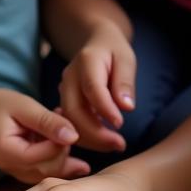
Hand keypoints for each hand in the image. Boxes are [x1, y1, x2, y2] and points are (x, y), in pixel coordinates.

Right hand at [0, 89, 89, 183]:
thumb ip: (47, 121)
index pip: (45, 155)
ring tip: (61, 126)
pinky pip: (45, 171)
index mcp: (8, 152)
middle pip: (49, 168)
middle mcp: (12, 168)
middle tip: (62, 119)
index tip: (61, 114)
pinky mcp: (23, 171)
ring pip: (50, 172)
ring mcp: (17, 173)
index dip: (60, 139)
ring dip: (62, 152)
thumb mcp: (21, 105)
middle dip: (62, 146)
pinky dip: (58, 159)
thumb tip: (74, 136)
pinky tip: (66, 144)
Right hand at [58, 24, 135, 151]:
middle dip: (95, 133)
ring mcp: (64, 90)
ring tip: (115, 145)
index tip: (120, 124)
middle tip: (120, 145)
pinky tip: (104, 141)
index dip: (105, 108)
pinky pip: (70, 123)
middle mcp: (69, 77)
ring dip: (91, 139)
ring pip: (69, 121)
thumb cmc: (114, 52)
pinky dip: (86, 136)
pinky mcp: (65, 102)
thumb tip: (126, 107)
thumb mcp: (126, 59)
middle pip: (74, 110)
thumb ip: (125, 81)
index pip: (92, 88)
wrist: (96, 44)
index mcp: (86, 61)